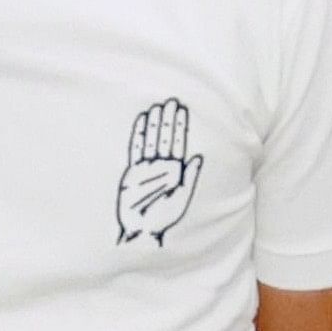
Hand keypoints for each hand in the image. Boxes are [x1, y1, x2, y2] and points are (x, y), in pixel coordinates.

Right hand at [114, 98, 203, 245]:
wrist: (142, 229)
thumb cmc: (164, 217)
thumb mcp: (182, 197)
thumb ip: (190, 177)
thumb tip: (198, 156)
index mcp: (176, 171)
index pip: (178, 143)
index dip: (180, 126)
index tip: (182, 110)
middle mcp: (162, 166)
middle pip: (165, 138)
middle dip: (168, 120)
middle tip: (171, 101)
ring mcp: (147, 167)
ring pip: (152, 140)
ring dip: (154, 124)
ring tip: (157, 107)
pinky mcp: (133, 171)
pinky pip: (136, 149)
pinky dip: (139, 136)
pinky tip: (141, 122)